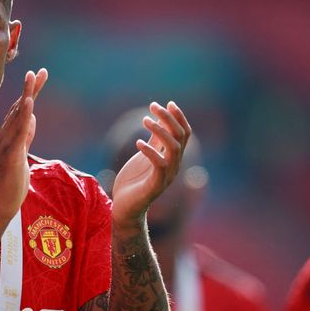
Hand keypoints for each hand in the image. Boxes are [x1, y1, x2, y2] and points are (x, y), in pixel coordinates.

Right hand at [0, 68, 47, 223]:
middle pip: (19, 108)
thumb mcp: (21, 155)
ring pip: (18, 115)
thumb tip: (32, 119)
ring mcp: (6, 145)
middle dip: (31, 88)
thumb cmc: (11, 184)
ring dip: (27, 95)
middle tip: (41, 71)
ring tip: (34, 77)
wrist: (0, 206)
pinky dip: (24, 116)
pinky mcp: (11, 155)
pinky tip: (29, 102)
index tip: (39, 76)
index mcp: (7, 137)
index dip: (30, 93)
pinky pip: (19, 132)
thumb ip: (26, 137)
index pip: (20, 110)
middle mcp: (4, 137)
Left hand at [111, 101, 190, 226]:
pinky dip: (150, 151)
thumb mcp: (145, 155)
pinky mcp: (155, 185)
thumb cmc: (135, 180)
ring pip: (173, 149)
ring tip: (145, 120)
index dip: (179, 117)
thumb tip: (159, 119)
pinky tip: (138, 142)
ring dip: (160, 131)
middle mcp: (173, 165)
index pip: (184, 134)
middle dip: (169, 118)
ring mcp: (166, 176)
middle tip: (153, 106)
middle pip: (180, 137)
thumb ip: (155, 141)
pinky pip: (159, 165)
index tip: (168, 103)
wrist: (126, 207)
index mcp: (172, 157)